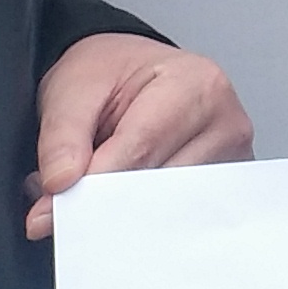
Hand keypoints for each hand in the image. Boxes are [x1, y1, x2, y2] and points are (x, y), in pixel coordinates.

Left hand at [29, 33, 251, 236]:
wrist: (127, 73)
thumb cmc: (110, 75)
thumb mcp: (72, 90)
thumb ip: (61, 140)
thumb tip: (60, 187)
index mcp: (195, 84)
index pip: (142, 147)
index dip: (95, 184)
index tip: (57, 208)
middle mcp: (224, 121)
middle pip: (159, 185)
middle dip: (107, 202)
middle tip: (67, 210)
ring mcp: (230, 158)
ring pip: (170, 207)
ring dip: (126, 211)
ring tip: (99, 188)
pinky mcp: (223, 187)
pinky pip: (181, 214)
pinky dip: (146, 215)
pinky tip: (126, 200)